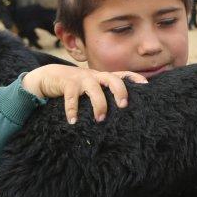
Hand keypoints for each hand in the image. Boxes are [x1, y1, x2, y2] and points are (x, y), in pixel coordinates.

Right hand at [21, 64, 146, 123]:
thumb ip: (105, 93)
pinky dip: (72, 110)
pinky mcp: (67, 83)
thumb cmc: (77, 86)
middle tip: (123, 106)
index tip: (146, 85)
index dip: (135, 78)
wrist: (50, 76)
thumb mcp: (93, 87)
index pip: (123, 75)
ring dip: (99, 104)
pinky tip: (73, 121)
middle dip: (120, 91)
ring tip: (100, 119)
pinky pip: (71, 97)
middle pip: (112, 79)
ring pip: (94, 89)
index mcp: (103, 77)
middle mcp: (95, 76)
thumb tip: (122, 109)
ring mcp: (81, 78)